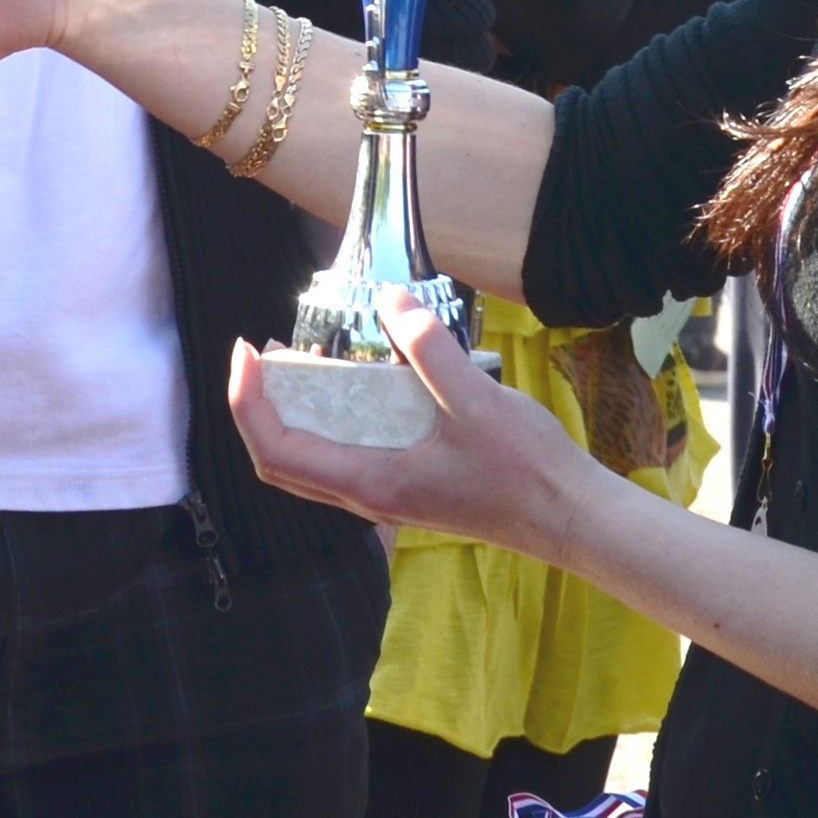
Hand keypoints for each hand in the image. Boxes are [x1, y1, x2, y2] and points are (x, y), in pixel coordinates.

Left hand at [223, 291, 608, 565]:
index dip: (248, 403)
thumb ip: (428, 349)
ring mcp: (389, 497)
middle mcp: (369, 498)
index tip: (247, 352)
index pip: (277, 451)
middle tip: (263, 355)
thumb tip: (390, 298)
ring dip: (294, 416)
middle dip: (260, 408)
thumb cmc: (524, 469)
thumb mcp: (475, 400)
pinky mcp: (410, 488)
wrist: (570, 518)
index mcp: (370, 483)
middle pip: (283, 463)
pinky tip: (357, 385)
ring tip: (298, 363)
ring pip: (313, 465)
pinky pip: (346, 459)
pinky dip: (331, 423)